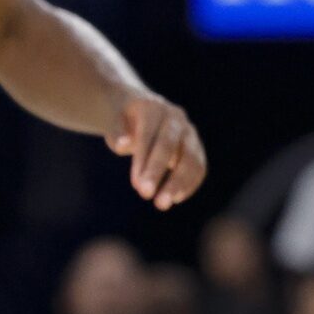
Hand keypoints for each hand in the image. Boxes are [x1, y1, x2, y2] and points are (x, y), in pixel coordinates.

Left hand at [106, 93, 206, 209]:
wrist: (144, 110)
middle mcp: (176, 118)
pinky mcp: (196, 146)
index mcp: (154, 108)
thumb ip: (117, 132)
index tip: (136, 185)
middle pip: (170, 145)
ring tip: (162, 204)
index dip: (143, 161)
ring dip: (178, 182)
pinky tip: (176, 198)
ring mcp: (189, 132)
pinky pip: (199, 166)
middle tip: (146, 195)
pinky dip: (190, 183)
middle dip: (158, 171)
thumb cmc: (125, 122)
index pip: (149, 136)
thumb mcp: (115, 122)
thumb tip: (123, 143)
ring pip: (190, 157)